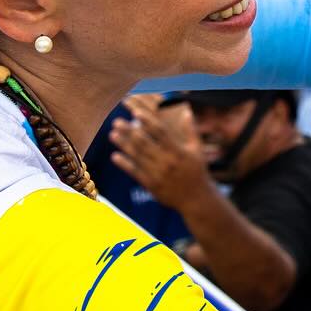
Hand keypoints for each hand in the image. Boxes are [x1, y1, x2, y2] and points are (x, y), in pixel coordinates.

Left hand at [109, 95, 213, 212]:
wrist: (196, 199)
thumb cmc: (197, 171)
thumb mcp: (197, 150)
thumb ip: (191, 131)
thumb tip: (186, 111)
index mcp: (179, 151)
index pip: (161, 132)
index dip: (148, 121)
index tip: (136, 112)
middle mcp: (167, 162)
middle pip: (144, 143)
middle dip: (129, 131)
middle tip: (117, 122)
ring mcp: (158, 174)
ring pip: (137, 156)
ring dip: (123, 145)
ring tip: (113, 134)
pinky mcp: (151, 185)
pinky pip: (135, 172)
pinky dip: (124, 164)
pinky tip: (115, 156)